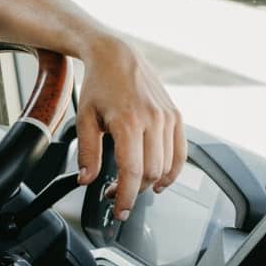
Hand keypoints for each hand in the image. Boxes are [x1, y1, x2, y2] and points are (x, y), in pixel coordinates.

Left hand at [74, 35, 184, 220]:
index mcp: (127, 121)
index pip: (132, 172)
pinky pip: (180, 153)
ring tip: (132, 185)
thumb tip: (86, 179)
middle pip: (151, 173)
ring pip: (166, 166)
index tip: (119, 209)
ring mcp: (167, 118)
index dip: (126, 196)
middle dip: (134, 191)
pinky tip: (159, 180)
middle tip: (116, 194)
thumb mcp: (84, 117)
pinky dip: (172, 171)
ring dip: (151, 183)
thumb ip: (86, 152)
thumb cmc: (99, 84)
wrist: (117, 56)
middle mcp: (152, 120)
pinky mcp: (176, 116)